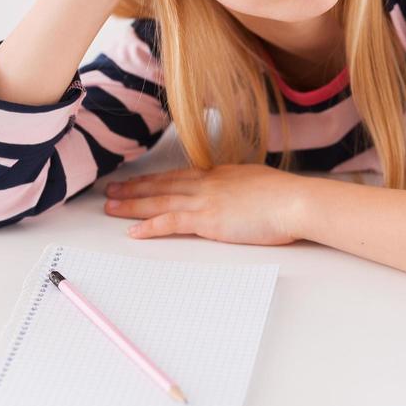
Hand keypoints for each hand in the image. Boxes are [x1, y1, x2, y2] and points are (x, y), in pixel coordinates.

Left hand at [103, 164, 307, 244]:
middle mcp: (207, 182)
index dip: (156, 179)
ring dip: (132, 205)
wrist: (294, 202)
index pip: (180, 175)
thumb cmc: (286, 197)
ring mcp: (205, 200)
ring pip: (159, 200)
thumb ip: (242, 188)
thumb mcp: (259, 184)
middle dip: (134, 188)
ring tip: (111, 208)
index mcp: (220, 174)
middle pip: (162, 184)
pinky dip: (150, 227)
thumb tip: (239, 194)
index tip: (139, 180)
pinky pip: (170, 222)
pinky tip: (133, 232)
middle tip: (111, 191)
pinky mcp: (207, 219)